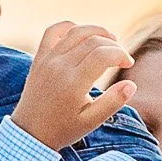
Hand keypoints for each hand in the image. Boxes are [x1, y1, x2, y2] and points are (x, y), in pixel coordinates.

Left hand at [9, 22, 134, 151]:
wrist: (29, 133)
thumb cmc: (63, 129)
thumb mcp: (91, 122)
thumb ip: (113, 102)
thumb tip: (131, 84)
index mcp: (74, 83)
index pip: (104, 54)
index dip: (121, 54)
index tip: (128, 64)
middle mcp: (60, 66)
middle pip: (93, 40)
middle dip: (114, 45)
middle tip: (121, 58)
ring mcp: (47, 59)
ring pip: (76, 31)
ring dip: (97, 31)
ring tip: (110, 40)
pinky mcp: (39, 58)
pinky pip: (53, 31)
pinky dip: (70, 27)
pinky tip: (82, 35)